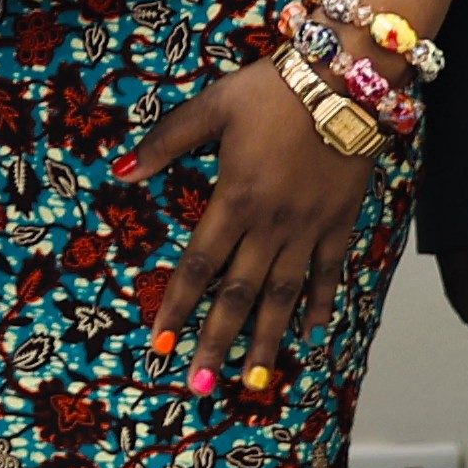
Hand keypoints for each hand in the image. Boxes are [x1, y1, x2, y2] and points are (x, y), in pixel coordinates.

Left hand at [123, 48, 379, 414]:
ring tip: (252, 380)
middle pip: (238, 295)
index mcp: (234, 200)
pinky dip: (319, 305)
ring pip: (282, 296)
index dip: (177, 306)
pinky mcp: (340, 224)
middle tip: (200, 386)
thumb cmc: (272, 90)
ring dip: (265, 339)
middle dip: (215, 342)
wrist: (346, 82)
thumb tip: (122, 172)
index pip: (199, 265)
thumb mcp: (212, 107)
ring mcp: (308, 230)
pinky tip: (311, 335)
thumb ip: (167, 142)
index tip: (160, 344)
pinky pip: (329, 274)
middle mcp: (270, 226)